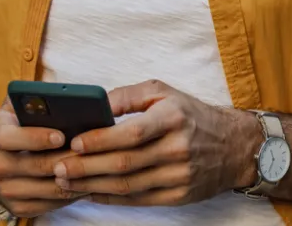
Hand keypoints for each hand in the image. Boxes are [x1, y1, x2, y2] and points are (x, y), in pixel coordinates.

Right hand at [0, 99, 87, 218]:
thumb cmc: (13, 128)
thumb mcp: (13, 109)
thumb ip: (31, 98)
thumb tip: (58, 90)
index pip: (14, 138)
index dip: (38, 137)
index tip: (62, 135)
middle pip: (37, 166)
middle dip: (67, 159)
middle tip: (92, 152)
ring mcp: (5, 190)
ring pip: (47, 188)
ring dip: (74, 179)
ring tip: (96, 167)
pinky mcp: (16, 208)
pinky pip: (49, 205)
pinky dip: (70, 195)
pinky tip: (86, 183)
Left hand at [52, 80, 259, 206]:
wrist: (233, 146)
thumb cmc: (191, 114)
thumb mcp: (164, 92)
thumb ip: (128, 95)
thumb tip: (96, 103)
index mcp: (172, 117)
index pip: (131, 132)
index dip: (100, 140)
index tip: (73, 142)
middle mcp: (177, 148)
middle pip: (124, 163)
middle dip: (87, 167)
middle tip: (58, 167)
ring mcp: (179, 176)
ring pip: (128, 186)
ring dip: (93, 185)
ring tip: (66, 181)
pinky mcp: (178, 196)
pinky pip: (138, 200)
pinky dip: (112, 198)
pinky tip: (92, 192)